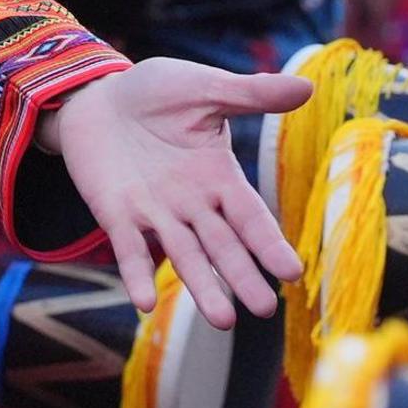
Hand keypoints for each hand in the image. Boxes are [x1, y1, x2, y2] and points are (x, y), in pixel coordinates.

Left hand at [44, 58, 312, 326]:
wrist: (99, 95)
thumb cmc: (157, 93)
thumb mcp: (206, 89)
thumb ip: (250, 95)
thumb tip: (308, 86)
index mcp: (219, 177)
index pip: (250, 216)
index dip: (269, 243)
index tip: (292, 273)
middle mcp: (192, 204)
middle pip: (222, 246)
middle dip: (242, 276)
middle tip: (264, 310)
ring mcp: (154, 213)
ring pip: (183, 255)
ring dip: (201, 287)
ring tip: (223, 321)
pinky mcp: (116, 214)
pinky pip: (129, 249)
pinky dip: (137, 274)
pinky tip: (143, 302)